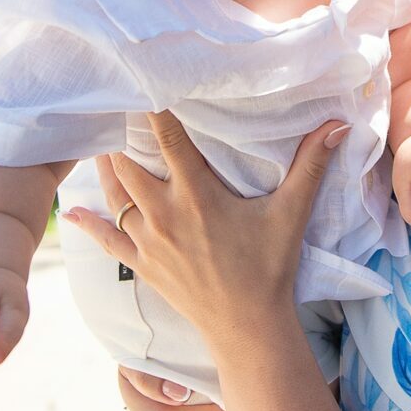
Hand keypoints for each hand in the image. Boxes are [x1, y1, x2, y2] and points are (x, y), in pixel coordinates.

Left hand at [67, 110, 346, 344]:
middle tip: (113, 107)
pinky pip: (107, 240)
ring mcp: (148, 241)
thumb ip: (310, 166)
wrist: (247, 328)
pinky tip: (74, 210)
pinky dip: (89, 223)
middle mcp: (164, 213)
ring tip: (99, 141)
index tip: (140, 82)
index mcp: (197, 194)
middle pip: (128, 162)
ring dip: (106, 167)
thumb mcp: (291, 214)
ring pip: (114, 195)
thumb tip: (337, 125)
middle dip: (120, 134)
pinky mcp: (141, 264)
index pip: (167, 139)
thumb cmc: (270, 268)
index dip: (152, 109)